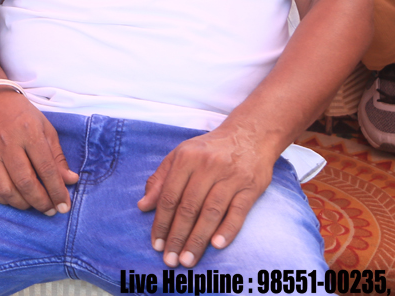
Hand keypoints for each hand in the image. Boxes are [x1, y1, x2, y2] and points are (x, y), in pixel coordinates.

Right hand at [0, 88, 77, 213]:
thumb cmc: (22, 115)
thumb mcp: (45, 129)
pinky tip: (14, 199)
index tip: (64, 206)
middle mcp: (7, 143)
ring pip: (5, 189)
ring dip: (22, 204)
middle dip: (41, 202)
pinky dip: (2, 200)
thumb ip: (57, 157)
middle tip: (50, 210)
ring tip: (33, 205)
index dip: (57, 191)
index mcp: (28, 132)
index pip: (46, 168)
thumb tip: (70, 181)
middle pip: (25, 182)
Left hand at [137, 124, 275, 268]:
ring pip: (211, 212)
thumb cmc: (209, 149)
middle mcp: (207, 166)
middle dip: (177, 236)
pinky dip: (227, 229)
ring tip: (188, 260)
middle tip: (170, 260)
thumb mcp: (180, 155)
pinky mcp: (251, 186)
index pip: (169, 196)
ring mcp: (230, 177)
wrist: (250, 134)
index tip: (156, 244)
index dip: (161, 222)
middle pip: (188, 207)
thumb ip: (160, 179)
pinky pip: (238, 212)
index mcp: (186, 158)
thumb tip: (143, 206)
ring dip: (198, 239)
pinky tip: (216, 245)